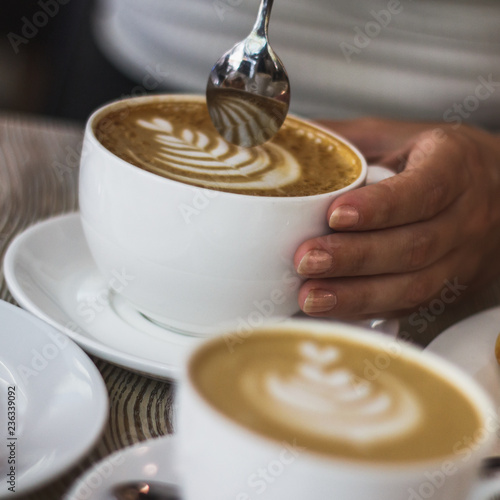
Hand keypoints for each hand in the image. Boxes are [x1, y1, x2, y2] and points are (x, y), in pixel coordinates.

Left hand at [294, 118, 499, 319]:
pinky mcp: (446, 286)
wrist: (498, 193)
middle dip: (354, 258)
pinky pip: (408, 306)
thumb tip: (283, 139)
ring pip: (412, 285)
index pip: (422, 190)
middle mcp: (465, 217)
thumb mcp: (400, 137)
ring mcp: (459, 258)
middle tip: (305, 260)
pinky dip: (366, 310)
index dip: (380, 206)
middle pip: (413, 246)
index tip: (335, 214)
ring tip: (310, 296)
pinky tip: (331, 309)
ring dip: (356, 295)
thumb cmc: (437, 161)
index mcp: (455, 166)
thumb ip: (347, 140)